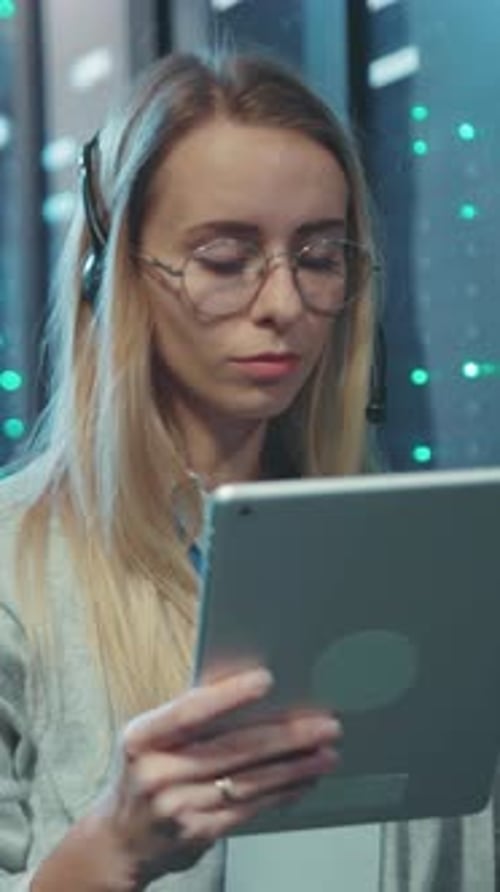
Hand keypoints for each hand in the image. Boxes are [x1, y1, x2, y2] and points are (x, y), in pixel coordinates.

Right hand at [95, 667, 341, 886]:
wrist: (119, 841)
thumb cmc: (145, 773)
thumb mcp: (151, 739)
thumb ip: (189, 718)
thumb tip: (245, 686)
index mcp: (142, 737)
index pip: (189, 711)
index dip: (228, 695)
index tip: (265, 680)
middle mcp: (156, 772)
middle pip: (231, 749)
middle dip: (285, 736)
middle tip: (323, 726)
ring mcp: (177, 807)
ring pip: (248, 781)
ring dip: (294, 767)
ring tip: (325, 753)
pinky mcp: (197, 833)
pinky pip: (249, 809)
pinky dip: (281, 793)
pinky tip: (302, 781)